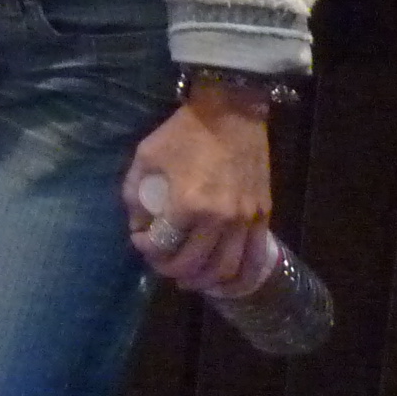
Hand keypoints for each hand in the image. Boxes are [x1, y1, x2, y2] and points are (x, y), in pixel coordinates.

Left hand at [122, 91, 274, 295]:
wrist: (231, 112)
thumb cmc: (184, 132)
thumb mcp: (147, 156)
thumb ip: (134, 192)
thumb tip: (137, 222)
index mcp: (188, 203)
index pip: (163, 244)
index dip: (146, 248)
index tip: (139, 240)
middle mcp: (219, 219)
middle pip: (192, 263)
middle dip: (169, 268)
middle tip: (159, 262)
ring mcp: (245, 221)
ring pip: (225, 270)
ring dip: (203, 282)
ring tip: (187, 280)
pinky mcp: (262, 218)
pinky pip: (253, 261)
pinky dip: (237, 280)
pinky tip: (223, 283)